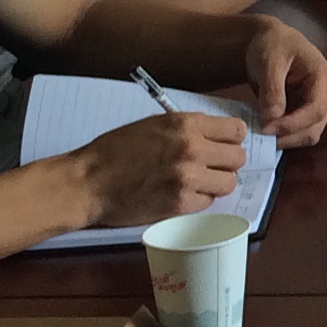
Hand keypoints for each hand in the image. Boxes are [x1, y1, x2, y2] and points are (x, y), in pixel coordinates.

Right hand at [73, 109, 247, 228]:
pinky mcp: (181, 203)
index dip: (231, 140)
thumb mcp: (155, 125)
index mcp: (186, 123)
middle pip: (238, 158)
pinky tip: (181, 196)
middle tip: (209, 169)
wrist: (89, 181)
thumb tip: (217, 137)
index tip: (221, 147)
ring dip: (215, 184)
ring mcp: (188, 176)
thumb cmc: (116, 150)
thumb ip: (188, 129)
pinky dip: (198, 201)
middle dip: (226, 164)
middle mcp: (193, 147)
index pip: (236, 130)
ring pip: (229, 183)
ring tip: (196, 184)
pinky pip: (209, 203)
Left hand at [240, 15, 326, 147]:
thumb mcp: (269, 62)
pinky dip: (283, 136)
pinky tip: (266, 130)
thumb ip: (272, 90)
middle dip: (288, 135)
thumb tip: (271, 118)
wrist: (271, 40)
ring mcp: (320, 106)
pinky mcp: (308, 113)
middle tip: (259, 134)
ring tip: (260, 133)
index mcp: (324, 78)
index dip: (292, 124)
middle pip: (314, 127)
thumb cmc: (273, 45)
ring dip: (285, 139)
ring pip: (308, 134)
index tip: (266, 128)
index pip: (315, 110)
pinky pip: (299, 132)